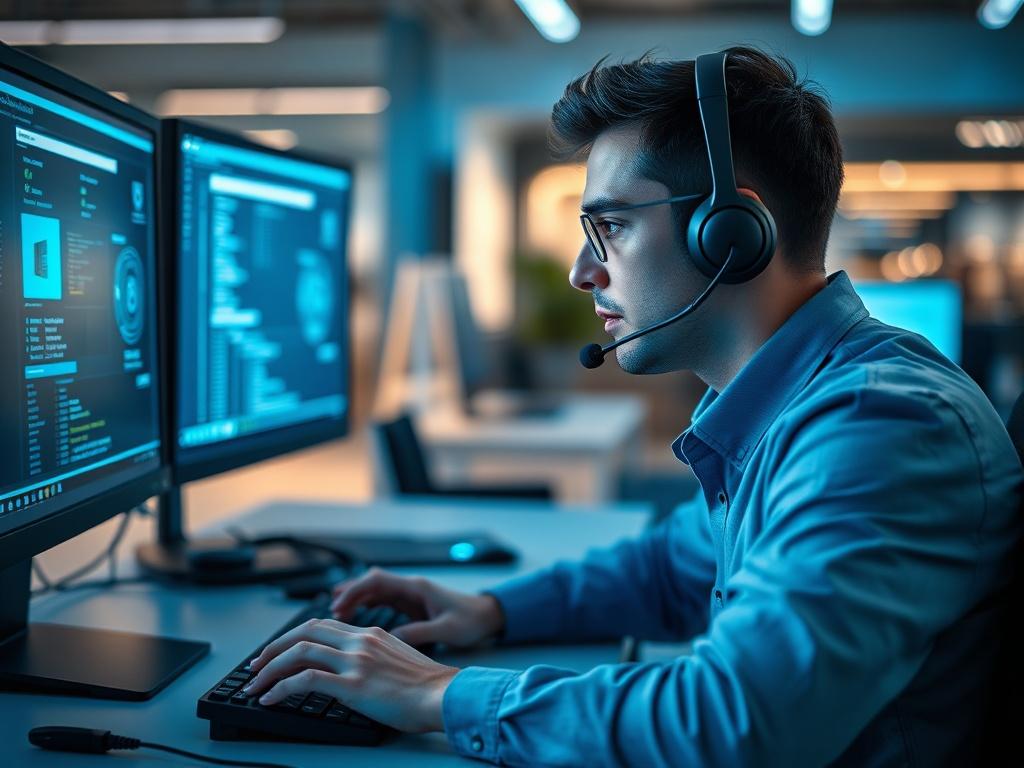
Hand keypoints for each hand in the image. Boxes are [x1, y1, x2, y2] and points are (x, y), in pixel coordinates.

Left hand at [244, 618, 457, 732]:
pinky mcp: (352, 685)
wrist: (445, 695)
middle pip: (304, 632)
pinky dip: (281, 688)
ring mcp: (355, 661)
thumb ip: (375, 656)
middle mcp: (360, 641)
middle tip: (256, 665)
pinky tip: (270, 698)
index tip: (279, 651)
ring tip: (254, 684)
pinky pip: (304, 680)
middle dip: (273, 648)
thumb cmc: (429, 686)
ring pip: (298, 652)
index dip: (294, 636)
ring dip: (269, 668)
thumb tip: (355, 670)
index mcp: (371, 634)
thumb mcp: (399, 659)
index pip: (322, 625)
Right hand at [330, 567, 504, 647]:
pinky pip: (382, 601)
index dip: (355, 591)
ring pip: (375, 592)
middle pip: (371, 584)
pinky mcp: (410, 605)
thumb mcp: (445, 630)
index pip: (377, 581)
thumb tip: (389, 639)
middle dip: (350, 594)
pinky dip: (366, 607)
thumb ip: (418, 634)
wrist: (488, 617)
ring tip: (336, 616)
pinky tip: (355, 618)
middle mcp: (410, 587)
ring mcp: (409, 595)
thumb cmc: (471, 621)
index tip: (338, 606)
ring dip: (356, 600)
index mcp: (416, 587)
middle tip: (330, 612)